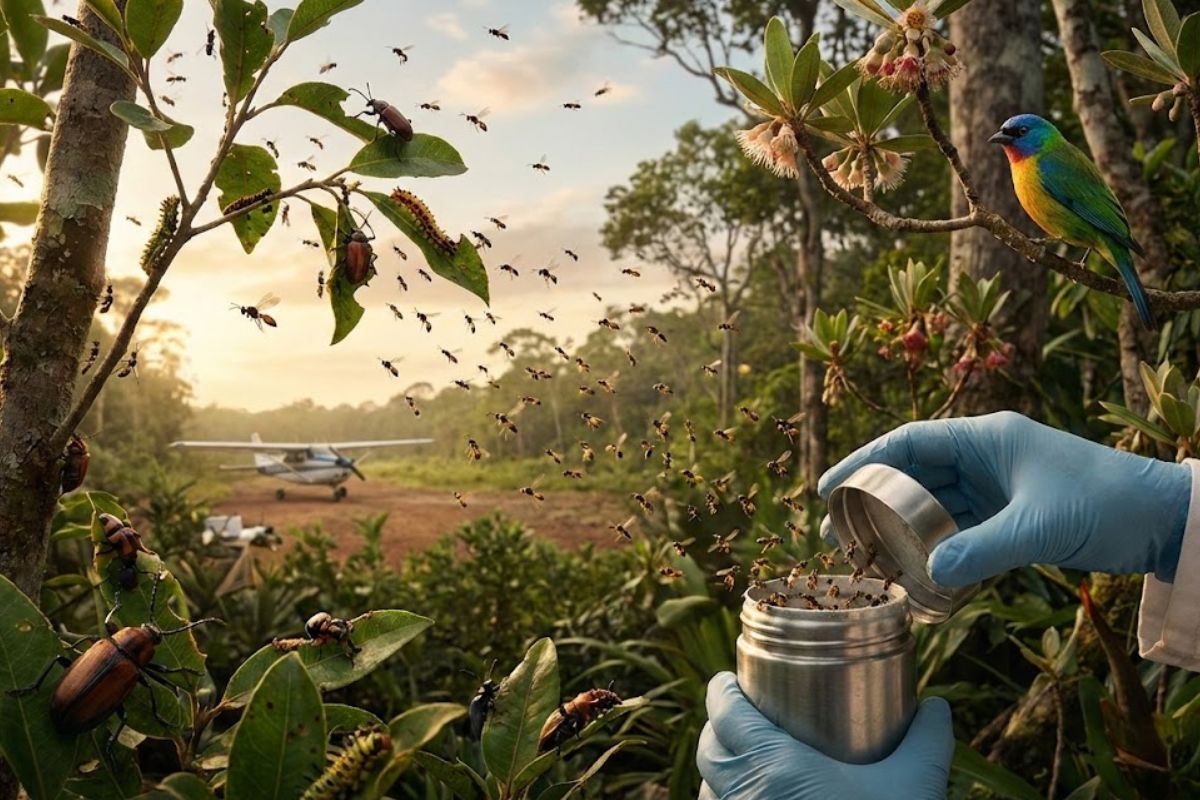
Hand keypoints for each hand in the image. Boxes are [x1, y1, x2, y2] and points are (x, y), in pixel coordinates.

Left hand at [697, 672, 952, 799]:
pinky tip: (752, 797)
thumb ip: (926, 741)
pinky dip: (726, 799)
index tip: (730, 680)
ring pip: (710, 786)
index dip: (721, 691)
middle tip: (743, 715)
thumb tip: (938, 706)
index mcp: (771, 765)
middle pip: (709, 749)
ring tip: (745, 756)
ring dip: (720, 767)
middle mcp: (744, 794)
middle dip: (718, 726)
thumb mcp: (913, 785)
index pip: (723, 712)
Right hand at [818, 411, 1190, 584]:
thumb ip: (982, 550)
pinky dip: (935, 551)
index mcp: (985, 438)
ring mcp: (995, 489)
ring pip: (932, 507)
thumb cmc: (1105, 502)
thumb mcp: (1039, 526)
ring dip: (900, 530)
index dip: (863, 462)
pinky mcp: (1008, 517)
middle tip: (834, 533)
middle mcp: (983, 459)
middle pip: (912, 476)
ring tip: (864, 557)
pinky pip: (958, 532)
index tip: (827, 488)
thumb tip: (930, 577)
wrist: (1160, 520)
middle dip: (871, 503)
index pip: (907, 443)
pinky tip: (914, 573)